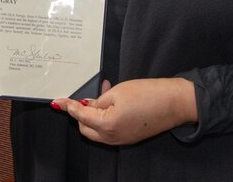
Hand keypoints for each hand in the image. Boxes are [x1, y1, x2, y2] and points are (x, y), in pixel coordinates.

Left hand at [52, 78, 197, 144]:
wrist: (175, 103)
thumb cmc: (148, 94)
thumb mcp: (118, 92)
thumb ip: (98, 100)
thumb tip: (86, 105)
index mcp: (107, 125)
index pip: (80, 115)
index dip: (68, 106)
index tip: (58, 101)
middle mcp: (113, 137)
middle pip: (85, 128)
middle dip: (80, 113)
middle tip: (84, 95)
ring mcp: (121, 140)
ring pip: (96, 131)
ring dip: (93, 115)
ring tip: (102, 94)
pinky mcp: (129, 137)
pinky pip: (109, 131)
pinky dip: (104, 119)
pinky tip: (110, 103)